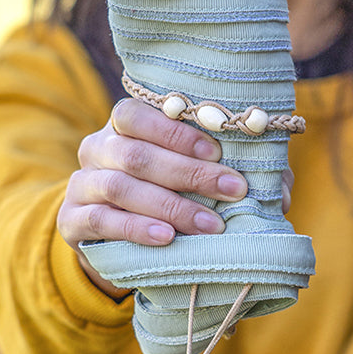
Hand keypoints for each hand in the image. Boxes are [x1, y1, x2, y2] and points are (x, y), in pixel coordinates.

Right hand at [59, 99, 249, 295]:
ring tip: (209, 225)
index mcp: (125, 125)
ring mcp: (81, 182)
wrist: (114, 241)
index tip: (219, 152)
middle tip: (232, 190)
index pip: (137, 113)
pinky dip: (136, 228)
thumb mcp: (198, 182)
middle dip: (189, 173)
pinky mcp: (71, 220)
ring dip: (169, 205)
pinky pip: (101, 220)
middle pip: (136, 152)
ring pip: (120, 186)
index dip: (176, 131)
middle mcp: (97, 147)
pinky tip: (166, 238)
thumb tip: (281, 193)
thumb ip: (233, 177)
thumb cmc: (167, 197)